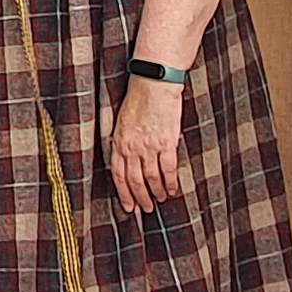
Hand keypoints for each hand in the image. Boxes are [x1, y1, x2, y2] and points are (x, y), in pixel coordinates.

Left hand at [111, 78, 188, 212]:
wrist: (153, 84)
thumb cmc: (138, 100)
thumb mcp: (122, 122)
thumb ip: (123, 142)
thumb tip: (127, 161)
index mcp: (118, 143)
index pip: (118, 175)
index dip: (124, 193)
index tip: (129, 206)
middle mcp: (132, 148)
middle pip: (135, 181)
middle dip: (141, 198)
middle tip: (146, 208)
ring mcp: (149, 146)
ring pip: (152, 178)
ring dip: (157, 192)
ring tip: (161, 199)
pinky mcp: (166, 143)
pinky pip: (169, 169)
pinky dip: (171, 182)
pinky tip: (173, 189)